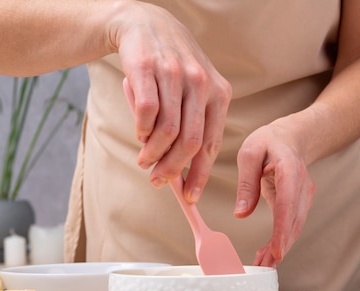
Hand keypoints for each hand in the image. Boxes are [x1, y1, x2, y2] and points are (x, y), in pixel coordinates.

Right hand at [112, 2, 230, 200]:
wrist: (146, 25)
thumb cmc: (172, 69)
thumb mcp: (194, 91)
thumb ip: (195, 125)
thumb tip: (186, 171)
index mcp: (220, 94)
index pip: (211, 144)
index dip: (200, 174)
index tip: (190, 196)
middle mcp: (202, 84)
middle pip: (190, 142)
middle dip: (173, 169)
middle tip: (157, 180)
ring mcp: (176, 74)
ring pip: (167, 131)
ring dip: (153, 153)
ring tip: (144, 161)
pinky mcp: (149, 68)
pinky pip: (147, 112)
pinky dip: (141, 130)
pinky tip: (139, 135)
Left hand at [235, 123, 315, 266]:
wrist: (291, 138)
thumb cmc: (268, 142)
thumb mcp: (250, 153)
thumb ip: (246, 183)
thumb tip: (241, 213)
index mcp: (290, 171)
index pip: (288, 205)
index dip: (282, 230)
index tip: (276, 251)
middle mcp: (302, 187)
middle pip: (294, 222)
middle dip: (280, 247)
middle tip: (263, 266)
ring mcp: (305, 197)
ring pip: (295, 228)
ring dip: (281, 247)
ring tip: (263, 264)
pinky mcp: (300, 205)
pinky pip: (292, 226)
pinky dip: (282, 241)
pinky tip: (269, 254)